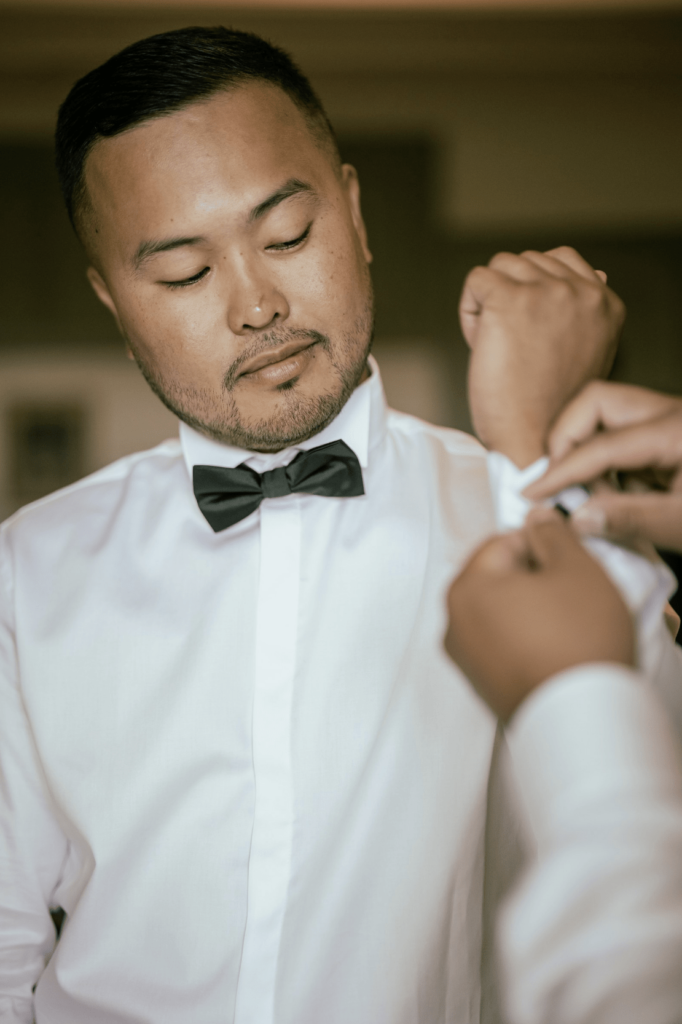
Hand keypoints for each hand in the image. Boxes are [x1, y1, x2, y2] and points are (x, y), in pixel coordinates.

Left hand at [444, 514, 633, 720]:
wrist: (580, 721)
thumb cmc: (576, 647)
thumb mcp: (576, 569)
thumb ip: (553, 534)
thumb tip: (539, 521)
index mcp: (466, 587)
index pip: (503, 542)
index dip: (542, 545)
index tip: (566, 559)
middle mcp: (453, 622)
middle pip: (497, 579)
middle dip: (534, 579)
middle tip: (571, 593)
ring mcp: (464, 659)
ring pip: (500, 613)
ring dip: (531, 611)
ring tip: (567, 624)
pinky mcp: (481, 686)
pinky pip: (503, 646)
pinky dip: (526, 641)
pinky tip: (556, 650)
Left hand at [460, 247, 624, 467]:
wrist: (534, 440)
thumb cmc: (551, 408)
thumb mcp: (586, 351)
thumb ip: (585, 312)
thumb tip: (593, 274)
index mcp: (605, 304)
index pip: (560, 261)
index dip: (534, 295)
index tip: (532, 335)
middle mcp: (581, 293)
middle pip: (526, 262)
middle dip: (510, 297)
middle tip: (515, 346)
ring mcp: (546, 294)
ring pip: (499, 267)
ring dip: (488, 303)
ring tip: (499, 344)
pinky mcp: (510, 301)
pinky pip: (476, 281)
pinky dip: (470, 311)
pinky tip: (482, 342)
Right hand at [524, 381, 681, 552]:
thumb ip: (630, 520)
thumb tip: (579, 518)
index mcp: (676, 430)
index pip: (600, 445)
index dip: (561, 471)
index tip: (533, 492)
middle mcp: (672, 415)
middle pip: (596, 403)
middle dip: (566, 438)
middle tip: (558, 480)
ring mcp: (672, 423)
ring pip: (608, 418)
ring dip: (590, 455)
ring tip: (598, 502)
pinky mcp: (673, 439)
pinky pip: (626, 440)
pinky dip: (611, 468)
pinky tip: (619, 500)